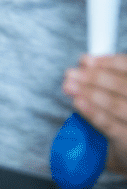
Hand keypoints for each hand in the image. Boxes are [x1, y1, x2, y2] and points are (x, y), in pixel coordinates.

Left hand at [64, 54, 126, 174]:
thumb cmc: (121, 121)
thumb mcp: (116, 96)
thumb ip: (105, 77)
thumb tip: (85, 61)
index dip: (108, 62)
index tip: (85, 60)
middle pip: (124, 87)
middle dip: (94, 77)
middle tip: (70, 73)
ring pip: (118, 106)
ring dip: (90, 93)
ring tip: (68, 86)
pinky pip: (112, 128)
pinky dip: (94, 113)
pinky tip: (78, 103)